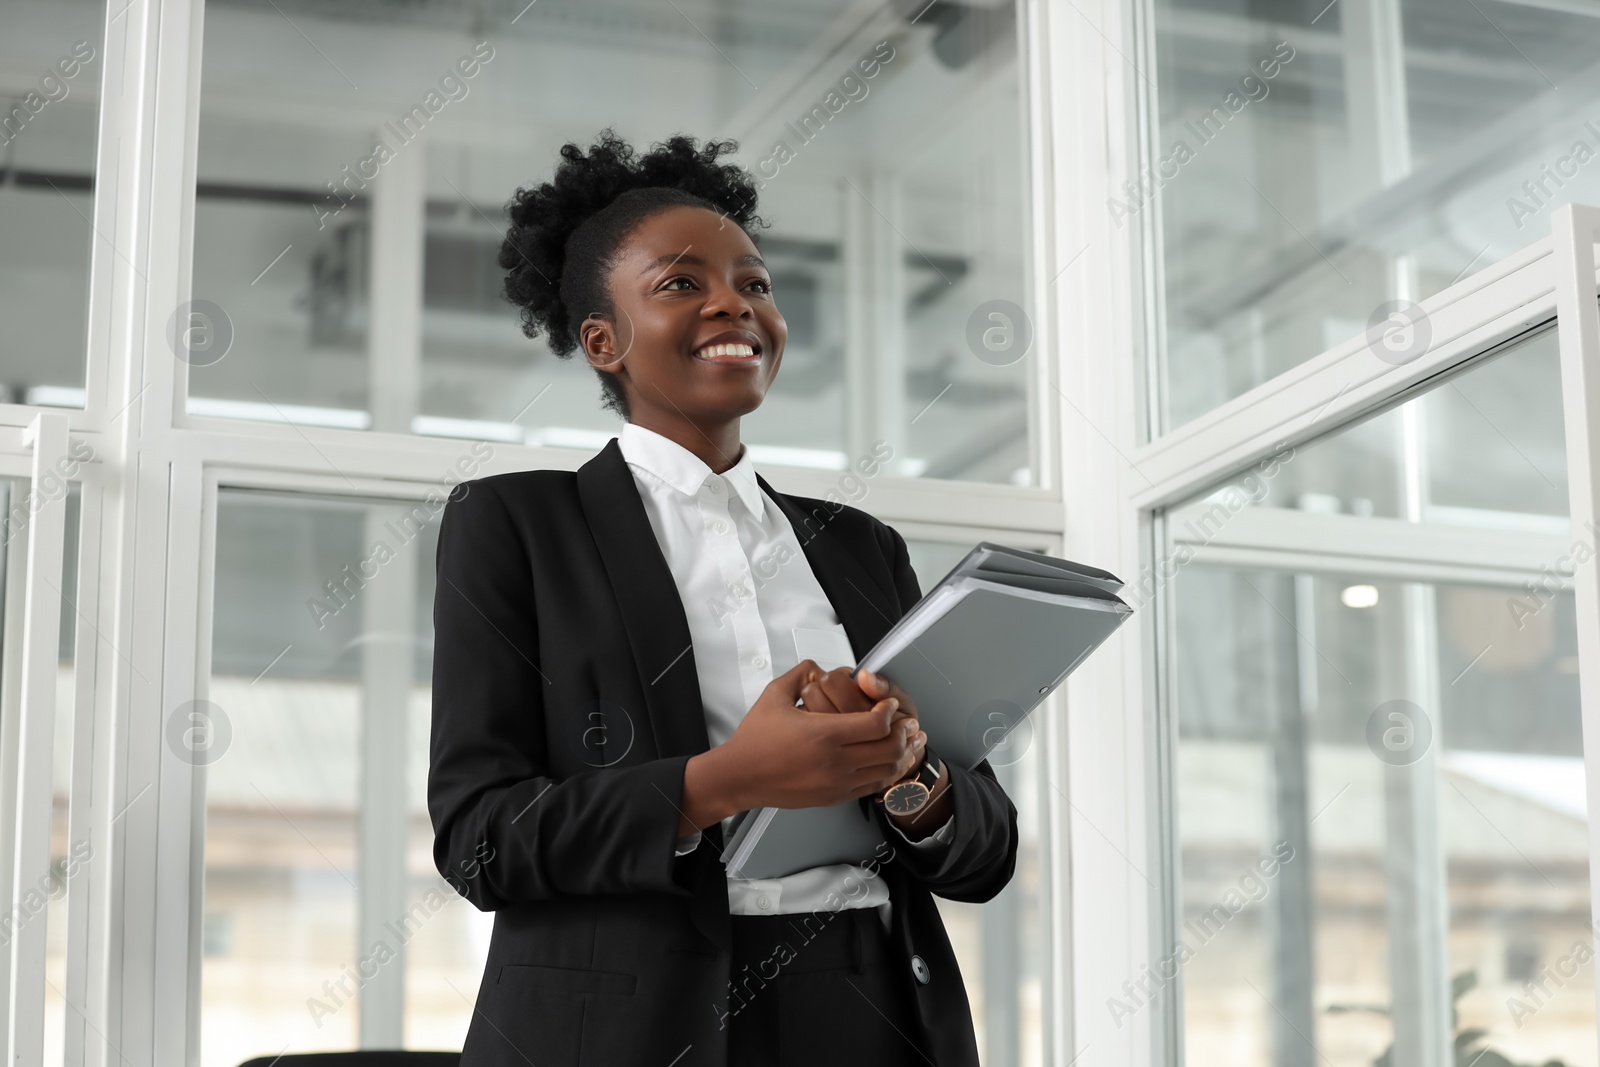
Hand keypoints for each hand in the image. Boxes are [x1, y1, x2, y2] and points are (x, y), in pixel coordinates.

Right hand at [718, 659, 926, 810]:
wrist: (738, 777)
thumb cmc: (754, 740)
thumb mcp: (775, 695)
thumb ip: (801, 673)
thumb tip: (821, 666)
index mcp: (823, 734)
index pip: (876, 723)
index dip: (889, 711)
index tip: (889, 704)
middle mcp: (834, 762)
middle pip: (889, 748)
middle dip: (903, 733)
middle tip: (906, 722)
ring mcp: (836, 783)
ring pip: (886, 771)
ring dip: (901, 754)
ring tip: (907, 742)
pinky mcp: (834, 797)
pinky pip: (872, 787)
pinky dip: (886, 774)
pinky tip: (889, 763)